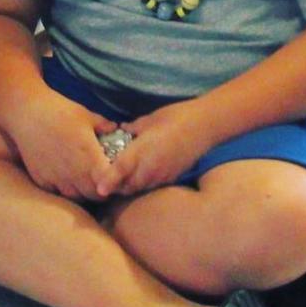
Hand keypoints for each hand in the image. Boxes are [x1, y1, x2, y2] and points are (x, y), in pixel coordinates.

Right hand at [10, 95, 117, 201]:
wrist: (27, 113)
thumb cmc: (60, 110)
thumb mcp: (87, 115)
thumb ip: (104, 126)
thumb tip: (116, 129)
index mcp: (90, 155)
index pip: (109, 181)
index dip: (115, 182)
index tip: (116, 175)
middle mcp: (74, 171)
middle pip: (94, 194)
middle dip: (102, 190)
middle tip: (103, 181)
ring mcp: (56, 178)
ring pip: (76, 197)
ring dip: (84, 192)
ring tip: (86, 181)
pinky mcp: (42, 180)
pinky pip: (57, 193)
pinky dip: (65, 189)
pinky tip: (67, 179)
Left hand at [93, 101, 212, 198]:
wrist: (206, 126)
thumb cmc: (177, 116)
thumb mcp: (150, 119)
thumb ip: (133, 128)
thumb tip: (121, 130)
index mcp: (143, 150)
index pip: (121, 169)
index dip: (108, 181)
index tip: (99, 189)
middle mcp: (151, 167)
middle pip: (127, 186)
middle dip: (115, 186)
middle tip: (106, 177)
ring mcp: (162, 175)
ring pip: (139, 188)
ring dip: (129, 186)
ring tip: (122, 177)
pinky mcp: (171, 178)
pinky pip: (151, 186)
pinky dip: (142, 183)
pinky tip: (141, 173)